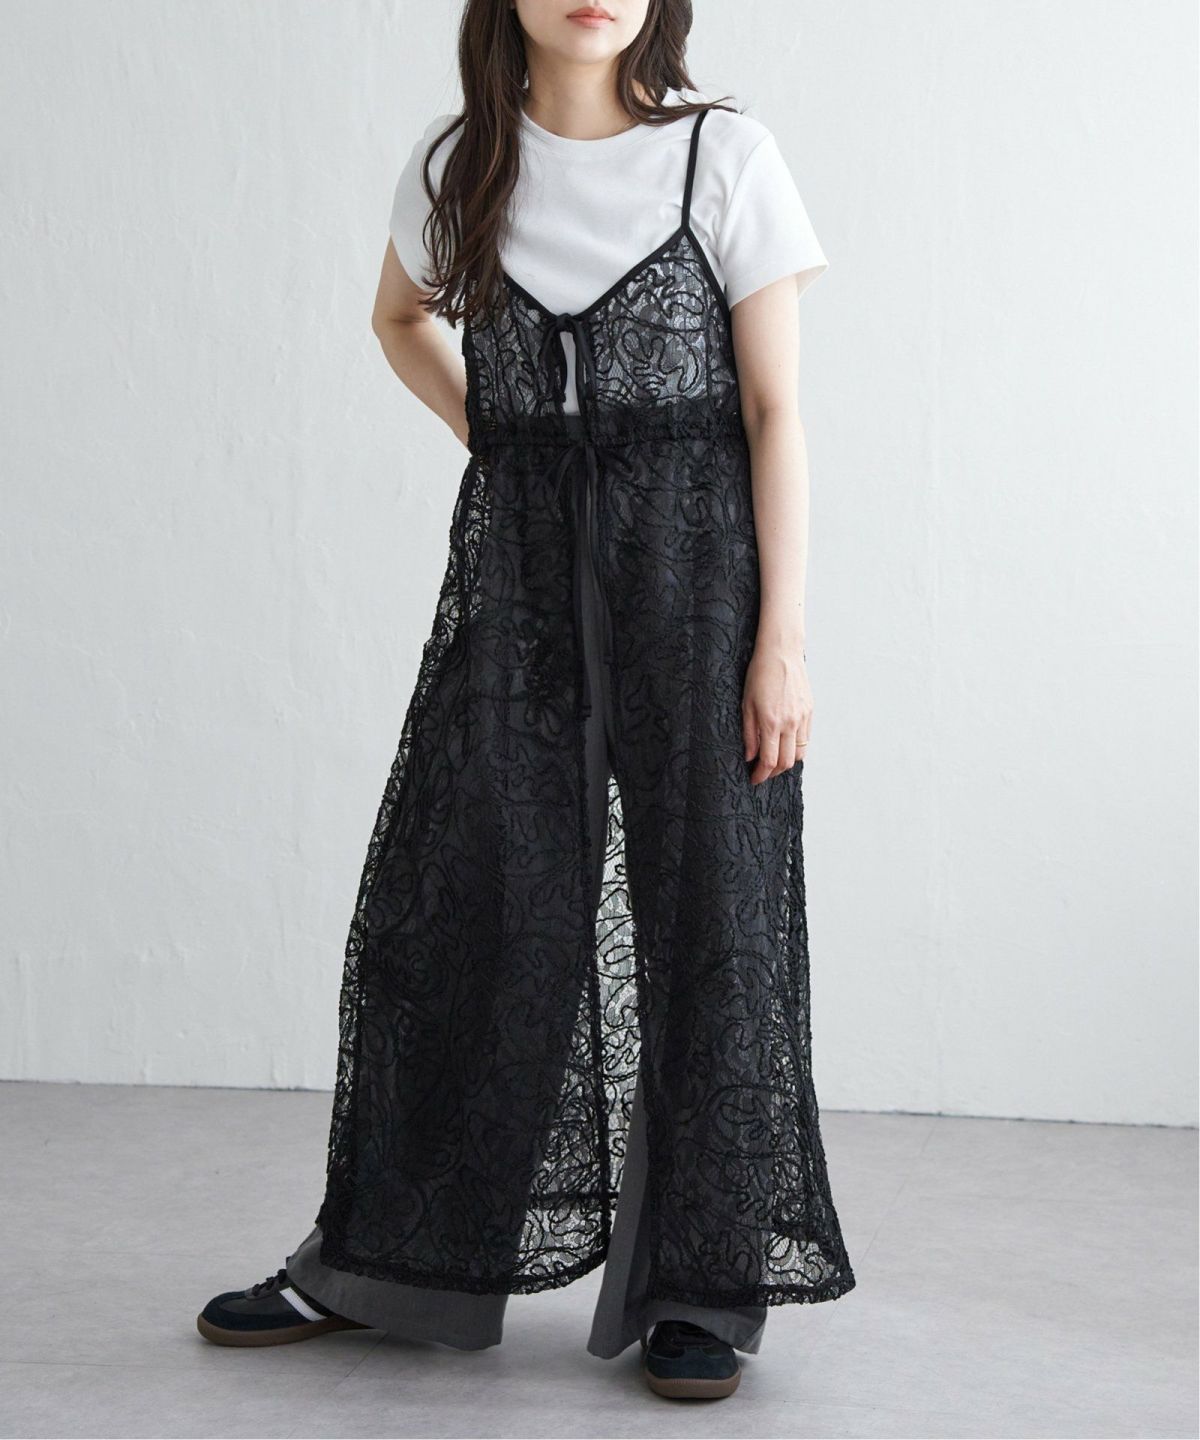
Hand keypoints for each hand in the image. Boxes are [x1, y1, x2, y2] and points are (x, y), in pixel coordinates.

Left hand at [741, 642, 811, 785]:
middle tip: (762, 773)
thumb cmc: (760, 674)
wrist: (782, 652)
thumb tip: (750, 756)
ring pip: (799, 753)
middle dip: (773, 773)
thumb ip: (749, 733)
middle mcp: (790, 723)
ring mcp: (803, 718)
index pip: (769, 761)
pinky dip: (796, 748)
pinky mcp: (810, 711)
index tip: (754, 779)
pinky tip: (785, 745)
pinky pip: (806, 739)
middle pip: (786, 762)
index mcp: (771, 722)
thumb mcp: (746, 704)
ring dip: (786, 762)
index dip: (761, 775)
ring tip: (774, 760)